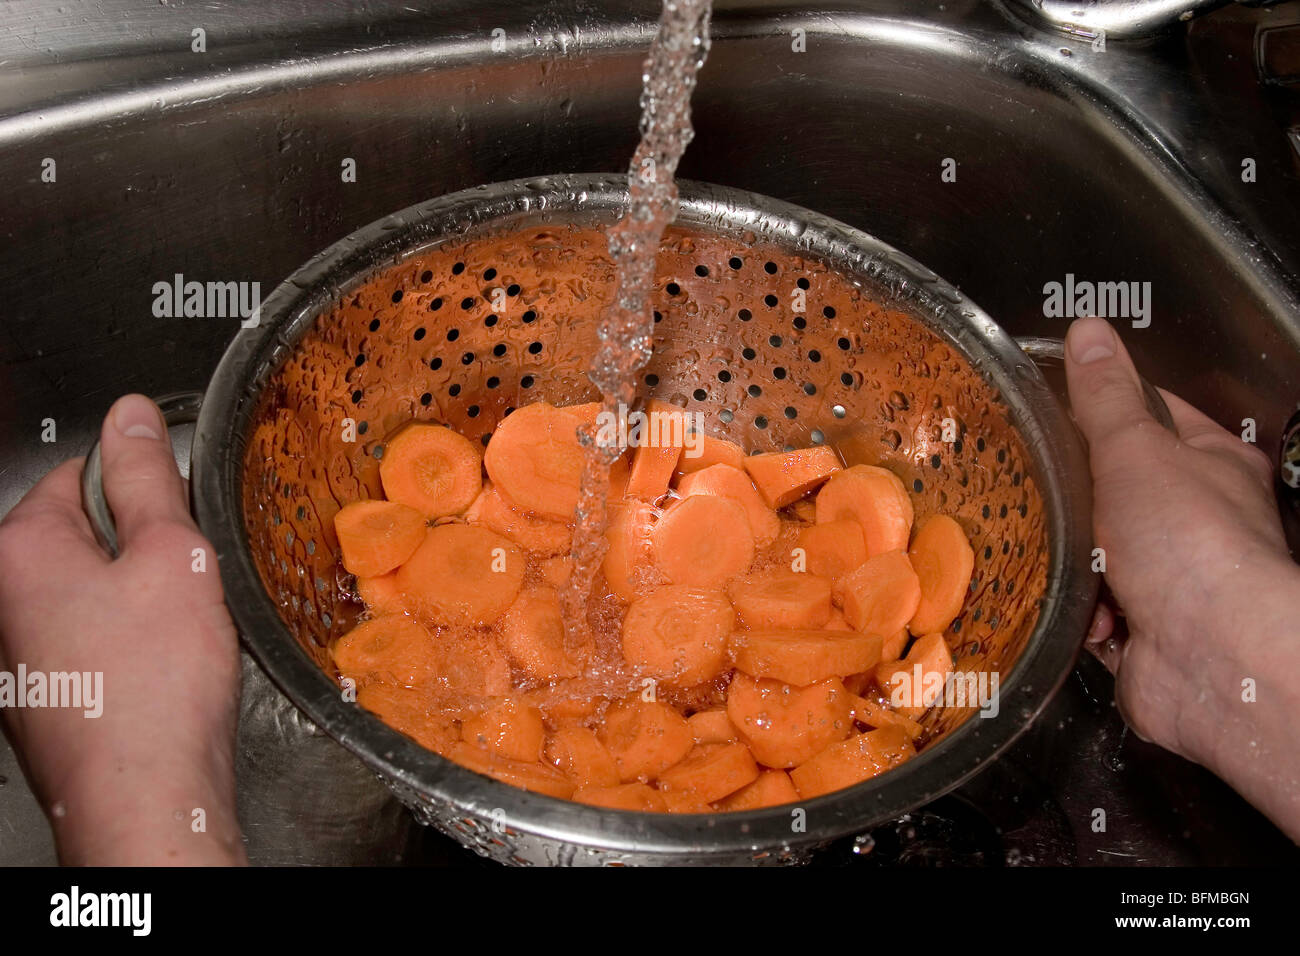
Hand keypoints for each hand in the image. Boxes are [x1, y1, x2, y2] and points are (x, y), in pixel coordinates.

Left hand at [0, 395, 245, 864]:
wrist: (146, 797)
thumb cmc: (155, 685)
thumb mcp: (172, 555)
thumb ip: (148, 477)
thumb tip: (130, 413)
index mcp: (17, 549)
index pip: (81, 472)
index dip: (146, 490)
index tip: (183, 522)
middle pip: (84, 533)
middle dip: (143, 549)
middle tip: (188, 584)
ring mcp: (13, 652)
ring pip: (92, 590)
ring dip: (139, 599)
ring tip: (178, 634)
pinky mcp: (38, 693)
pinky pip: (91, 638)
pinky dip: (129, 643)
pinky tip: (162, 671)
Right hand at [1064, 317, 1299, 840]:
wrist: (1211, 656)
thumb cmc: (1191, 543)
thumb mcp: (1135, 449)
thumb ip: (1103, 396)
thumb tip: (1089, 331)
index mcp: (1212, 465)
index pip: (1151, 415)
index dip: (1101, 406)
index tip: (1053, 404)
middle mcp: (1197, 522)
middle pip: (1112, 491)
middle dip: (1074, 498)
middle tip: (1036, 484)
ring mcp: (1170, 580)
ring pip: (1094, 554)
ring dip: (1072, 559)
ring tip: (1060, 551)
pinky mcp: (1142, 632)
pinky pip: (1088, 609)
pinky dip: (1079, 610)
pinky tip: (1079, 606)